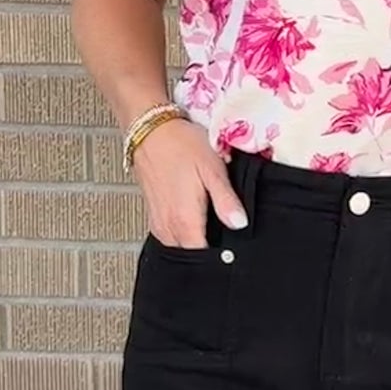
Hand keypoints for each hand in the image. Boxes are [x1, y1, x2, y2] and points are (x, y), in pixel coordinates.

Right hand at [132, 116, 247, 245]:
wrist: (150, 130)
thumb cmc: (181, 145)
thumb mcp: (212, 169)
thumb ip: (226, 201)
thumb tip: (240, 224)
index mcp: (185, 220)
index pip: (203, 258)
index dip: (220, 259)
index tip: (235, 252)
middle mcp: (168, 227)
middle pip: (191, 256)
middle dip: (208, 255)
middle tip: (226, 242)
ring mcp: (158, 222)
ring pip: (180, 248)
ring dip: (195, 245)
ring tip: (213, 232)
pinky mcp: (154, 215)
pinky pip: (171, 237)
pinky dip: (184, 236)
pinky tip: (196, 222)